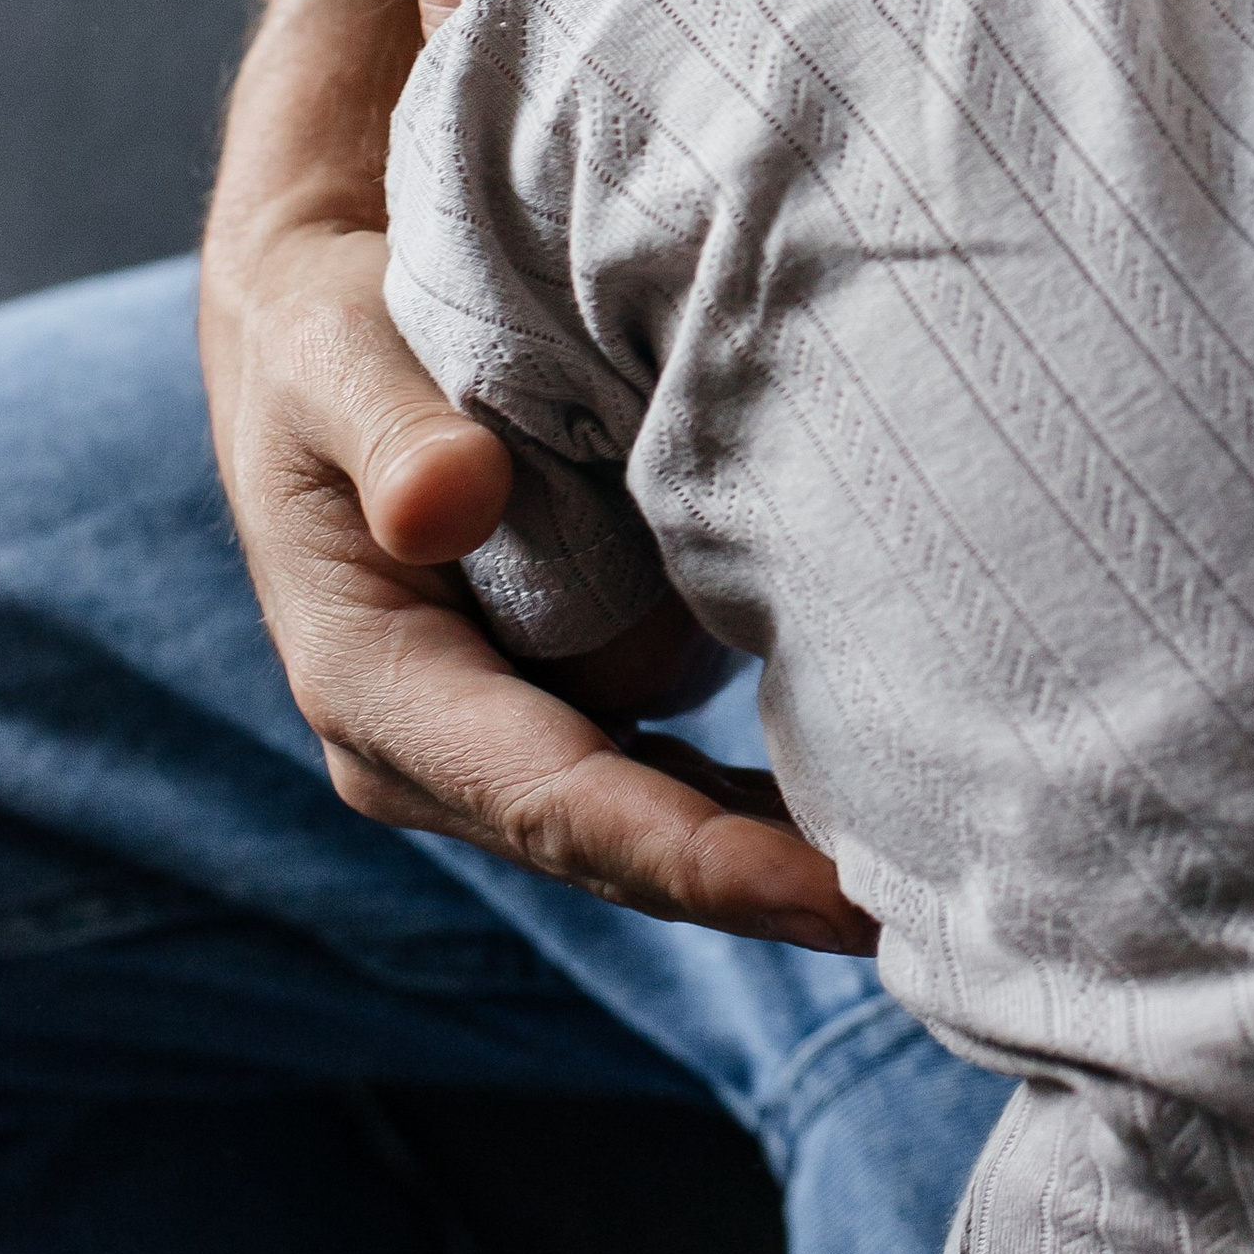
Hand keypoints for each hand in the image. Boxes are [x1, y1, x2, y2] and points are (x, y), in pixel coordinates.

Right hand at [210, 211, 874, 953]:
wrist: (323, 335)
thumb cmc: (329, 338)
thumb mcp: (332, 358)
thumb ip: (391, 433)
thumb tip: (449, 501)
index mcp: (375, 689)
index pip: (555, 800)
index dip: (692, 860)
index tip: (820, 895)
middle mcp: (436, 750)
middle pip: (619, 846)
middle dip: (758, 889)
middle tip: (922, 917)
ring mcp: (505, 738)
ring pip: (658, 826)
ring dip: (776, 862)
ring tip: (930, 887)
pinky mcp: (564, 706)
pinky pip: (672, 778)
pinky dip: (758, 803)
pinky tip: (870, 814)